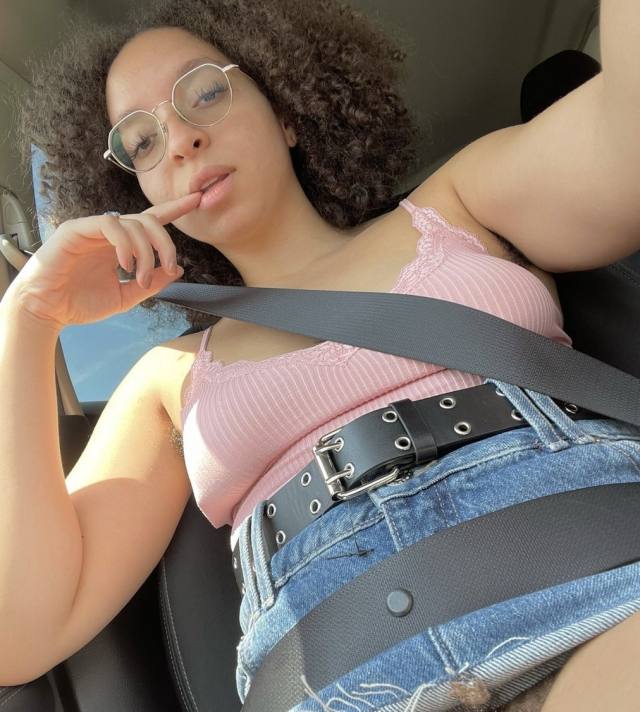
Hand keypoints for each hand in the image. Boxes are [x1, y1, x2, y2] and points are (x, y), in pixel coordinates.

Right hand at [7, 192, 201, 328]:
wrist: (46, 311)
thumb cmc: (80, 304)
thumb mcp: (126, 297)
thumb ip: (152, 283)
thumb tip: (178, 269)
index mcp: (121, 246)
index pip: (152, 221)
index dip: (175, 209)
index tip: (198, 200)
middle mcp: (109, 234)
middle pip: (149, 220)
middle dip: (166, 243)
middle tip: (168, 267)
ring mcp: (93, 229)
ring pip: (134, 223)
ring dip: (146, 251)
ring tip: (140, 276)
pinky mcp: (77, 229)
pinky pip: (110, 225)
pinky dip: (125, 244)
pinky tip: (125, 264)